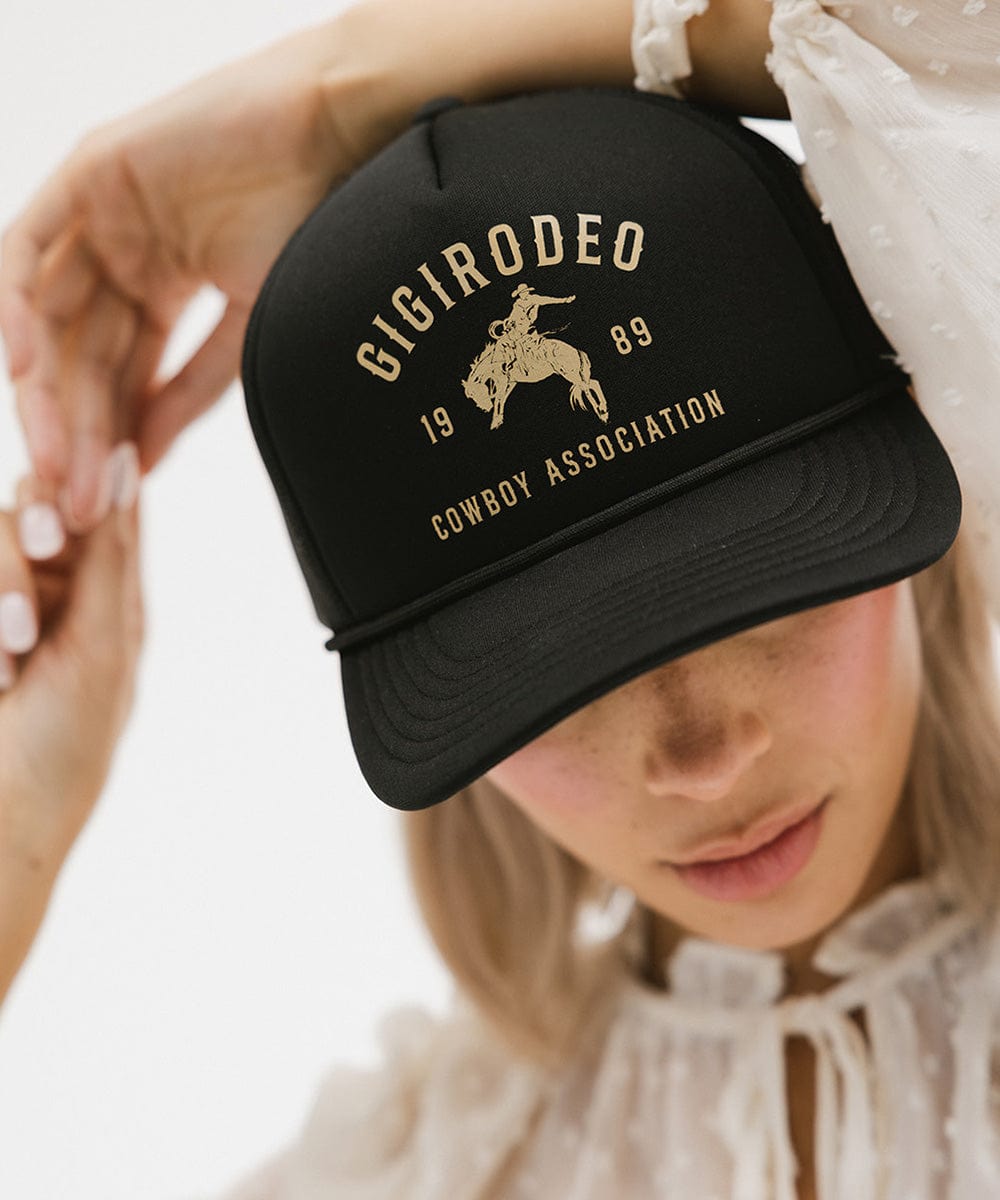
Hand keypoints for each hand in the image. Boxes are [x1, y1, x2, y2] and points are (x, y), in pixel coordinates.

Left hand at [0, 18, 366, 536]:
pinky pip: (27, 252)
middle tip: (79, 501)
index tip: (110, 504)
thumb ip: (191, 391)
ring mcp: (104, 216)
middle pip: (85, 358)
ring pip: (52, 320)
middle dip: (78, 435)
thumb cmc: (325, 231)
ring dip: (49, 396)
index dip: (112, 442)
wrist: (344, 141)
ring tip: (57, 463)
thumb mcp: (253, 332)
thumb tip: (143, 463)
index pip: (124, 375)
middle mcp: (127, 253)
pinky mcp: (86, 175)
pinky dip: (12, 309)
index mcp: (169, 283)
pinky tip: (22, 372)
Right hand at [0, 441, 142, 875]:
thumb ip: (109, 553)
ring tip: (9, 659)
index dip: (74, 496)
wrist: (3, 818)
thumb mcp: (101, 644)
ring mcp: (4, 600)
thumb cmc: (67, 745)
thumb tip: (124, 461)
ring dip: (0, 593)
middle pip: (31, 510)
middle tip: (30, 591)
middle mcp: (55, 586)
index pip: (96, 505)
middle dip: (22, 553)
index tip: (56, 532)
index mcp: (108, 590)